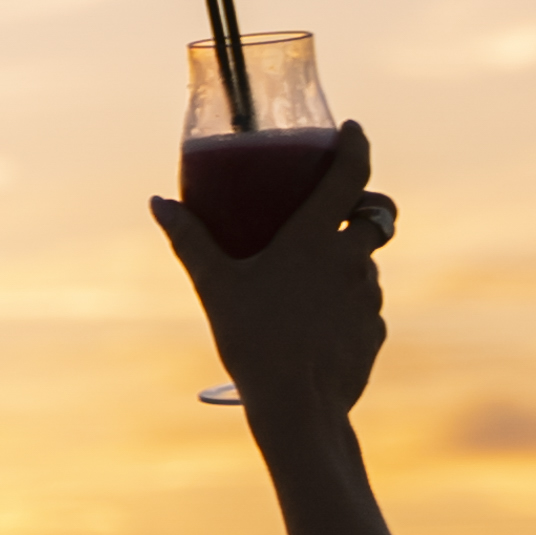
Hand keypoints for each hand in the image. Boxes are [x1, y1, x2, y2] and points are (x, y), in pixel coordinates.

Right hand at [154, 118, 389, 424]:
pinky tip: (313, 325)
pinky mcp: (376, 329)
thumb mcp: (214, 285)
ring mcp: (369, 296)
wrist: (298, 405)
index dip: (355, 147)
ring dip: (346, 263)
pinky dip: (344, 304)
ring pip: (366, 265)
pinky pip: (363, 305)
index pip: (350, 176)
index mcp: (315, 240)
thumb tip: (159, 203)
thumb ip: (191, 240)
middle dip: (365, 206)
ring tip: (305, 286)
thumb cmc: (252, 338)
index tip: (353, 130)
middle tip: (341, 210)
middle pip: (376, 216)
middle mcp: (352, 261)